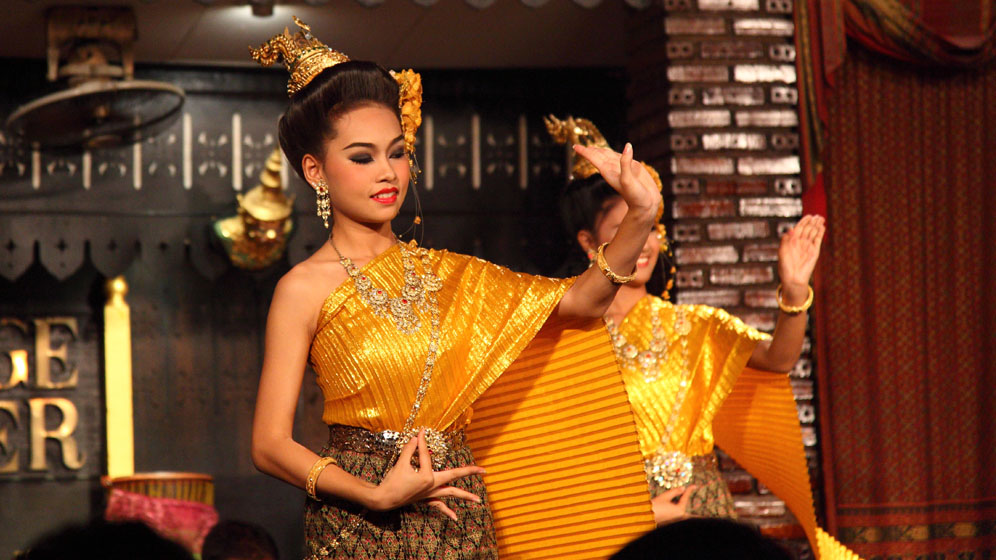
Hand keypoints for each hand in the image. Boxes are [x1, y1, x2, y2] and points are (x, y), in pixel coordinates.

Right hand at [366, 429, 484, 519]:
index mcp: (427, 476)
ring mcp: (430, 494)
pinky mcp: (426, 499)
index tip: (421, 432)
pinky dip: (447, 511)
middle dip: (469, 472)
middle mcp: (432, 486)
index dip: (422, 443)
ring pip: (451, 494)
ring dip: (465, 496)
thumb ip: (409, 450)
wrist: (383, 499)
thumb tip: (416, 438)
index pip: (426, 455)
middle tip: (484, 471)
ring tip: (478, 500)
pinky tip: (455, 518)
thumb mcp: (400, 463)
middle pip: (454, 476)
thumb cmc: (391, 481)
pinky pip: (439, 506)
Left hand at [574, 143, 660, 217]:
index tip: (574, 147)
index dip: (584, 152)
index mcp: (608, 171)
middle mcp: (614, 169)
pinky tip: (613, 152)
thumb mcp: (628, 180)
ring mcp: (623, 168)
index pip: (594, 158)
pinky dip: (616, 152)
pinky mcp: (633, 167)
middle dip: (590, 151)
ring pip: (609, 156)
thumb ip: (625, 163)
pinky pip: (622, 157)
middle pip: (599, 156)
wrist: (646, 205)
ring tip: (591, 148)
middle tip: (578, 147)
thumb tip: (627, 146)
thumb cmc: (635, 196)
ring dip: (601, 151)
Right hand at [651, 485, 696, 524]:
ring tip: (682, 495)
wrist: (645, 515)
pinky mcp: (670, 520)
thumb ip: (675, 492)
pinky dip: (678, 506)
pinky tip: (675, 502)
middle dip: (686, 497)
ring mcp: (675, 519)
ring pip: (681, 509)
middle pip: (684, 505)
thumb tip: (683, 488)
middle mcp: (679, 516)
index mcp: (679, 510)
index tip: (694, 485)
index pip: (685, 498)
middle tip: (690, 489)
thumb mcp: (665, 496)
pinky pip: (677, 512)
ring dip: (682, 502)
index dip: (689, 490)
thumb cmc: (655, 506)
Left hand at [777, 215, 825, 299]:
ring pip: (814, 233)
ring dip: (817, 226)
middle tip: (817, 215)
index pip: (799, 228)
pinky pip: (818, 240)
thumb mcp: (782, 251)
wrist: (793, 278)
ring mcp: (808, 246)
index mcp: (792, 241)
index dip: (804, 221)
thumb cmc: (785, 266)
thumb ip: (785, 240)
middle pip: (808, 229)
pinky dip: (820, 234)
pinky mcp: (814, 252)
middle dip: (812, 222)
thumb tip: (790, 229)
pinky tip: (822, 227)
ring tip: (821, 218)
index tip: (808, 216)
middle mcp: (801, 243)